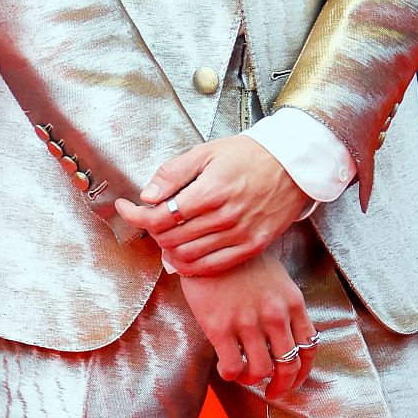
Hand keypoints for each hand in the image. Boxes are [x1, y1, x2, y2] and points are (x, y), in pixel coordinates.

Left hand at [116, 136, 309, 275]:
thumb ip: (174, 172)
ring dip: (168, 248)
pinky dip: (190, 265)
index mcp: (211, 190)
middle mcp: (224, 217)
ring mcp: (239, 236)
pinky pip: (211, 267)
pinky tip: (183, 252)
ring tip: (166, 232)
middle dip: (151, 229)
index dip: (135, 215)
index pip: (160, 215)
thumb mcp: (208, 151)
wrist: (292, 165)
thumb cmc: (249, 154)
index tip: (125, 207)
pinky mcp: (251, 248)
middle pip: (170, 238)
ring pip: (187, 256)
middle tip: (148, 217)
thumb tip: (148, 194)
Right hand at [180, 254, 316, 399]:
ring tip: (244, 373)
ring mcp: (248, 321)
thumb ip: (285, 305)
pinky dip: (231, 374)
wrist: (208, 241)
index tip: (293, 379)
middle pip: (288, 365)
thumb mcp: (276, 276)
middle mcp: (275, 313)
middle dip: (281, 384)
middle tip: (271, 391)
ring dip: (253, 379)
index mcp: (292, 301)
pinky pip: (233, 367)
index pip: (309, 347)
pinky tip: (225, 366)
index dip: (302, 371)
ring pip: (261, 371)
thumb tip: (288, 337)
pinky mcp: (221, 327)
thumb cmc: (241, 259)